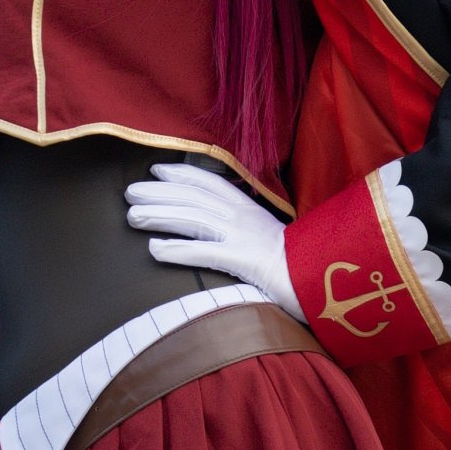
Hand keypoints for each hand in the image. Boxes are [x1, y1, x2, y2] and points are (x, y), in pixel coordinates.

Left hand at [125, 164, 301, 314]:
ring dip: (159, 215)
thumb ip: (244, 225)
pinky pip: (203, 252)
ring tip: (133, 216)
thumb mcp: (267, 235)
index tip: (157, 170)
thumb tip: (219, 225)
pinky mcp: (243, 260)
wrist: (321, 279)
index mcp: (249, 207)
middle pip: (193, 197)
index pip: (210, 182)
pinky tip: (154, 250)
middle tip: (130, 192)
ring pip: (192, 219)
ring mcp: (242, 237)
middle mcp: (242, 216)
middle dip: (159, 192)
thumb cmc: (294, 263)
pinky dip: (176, 249)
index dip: (181, 174)